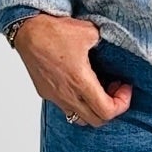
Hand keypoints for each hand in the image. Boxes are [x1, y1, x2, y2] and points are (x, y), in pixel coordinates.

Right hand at [12, 12, 131, 124]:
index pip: (107, 111)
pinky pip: (67, 108)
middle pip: (97, 120)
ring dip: (94, 108)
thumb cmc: (54, 31)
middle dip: (111, 107)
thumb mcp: (90, 32)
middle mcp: (67, 95)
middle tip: (115, 88)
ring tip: (98, 88)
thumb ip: (106, 43)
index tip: (125, 87)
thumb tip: (113, 45)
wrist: (27, 30)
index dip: (122, 103)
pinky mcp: (46, 93)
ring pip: (80, 118)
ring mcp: (55, 97)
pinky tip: (81, 84)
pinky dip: (79, 103)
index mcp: (80, 82)